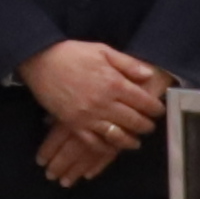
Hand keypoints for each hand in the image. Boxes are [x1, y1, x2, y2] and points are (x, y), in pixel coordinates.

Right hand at [24, 38, 167, 145]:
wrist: (40, 61)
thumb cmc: (72, 53)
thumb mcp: (103, 50)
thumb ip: (127, 64)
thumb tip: (149, 75)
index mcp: (114, 83)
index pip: (143, 101)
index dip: (155, 108)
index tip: (159, 111)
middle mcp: (104, 103)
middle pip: (133, 121)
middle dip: (145, 126)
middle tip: (150, 127)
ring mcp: (88, 116)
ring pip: (116, 136)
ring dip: (129, 141)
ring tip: (135, 142)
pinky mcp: (74, 125)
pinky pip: (93, 143)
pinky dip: (105, 148)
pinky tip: (111, 148)